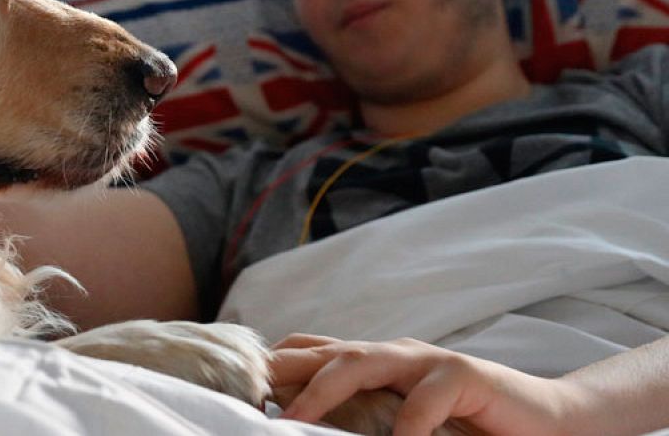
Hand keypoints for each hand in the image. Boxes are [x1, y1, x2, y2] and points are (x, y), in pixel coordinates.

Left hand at [270, 334, 577, 435]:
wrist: (542, 420)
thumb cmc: (464, 423)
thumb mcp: (401, 419)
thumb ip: (359, 416)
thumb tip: (300, 426)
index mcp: (371, 362)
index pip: (309, 350)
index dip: (272, 364)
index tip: (235, 388)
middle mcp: (391, 354)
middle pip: (324, 352)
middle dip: (283, 372)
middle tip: (250, 399)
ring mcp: (425, 360)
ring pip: (362, 361)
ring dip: (325, 389)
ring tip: (297, 419)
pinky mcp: (463, 374)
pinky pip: (425, 398)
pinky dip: (405, 424)